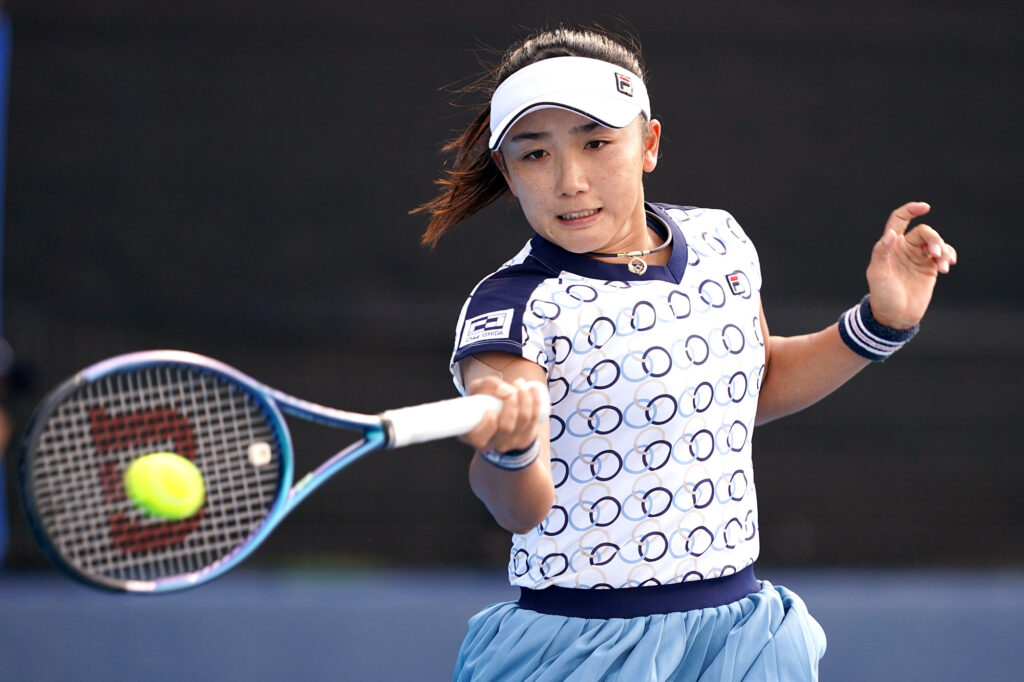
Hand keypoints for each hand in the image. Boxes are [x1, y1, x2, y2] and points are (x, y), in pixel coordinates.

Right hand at [460, 375, 541, 453]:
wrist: (497, 414)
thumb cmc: (483, 401)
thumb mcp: (477, 391)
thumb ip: (487, 385)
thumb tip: (507, 390)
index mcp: (474, 436)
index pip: (480, 438)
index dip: (488, 424)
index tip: (490, 409)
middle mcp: (492, 444)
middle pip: (506, 427)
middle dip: (511, 405)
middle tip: (511, 390)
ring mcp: (510, 443)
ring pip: (523, 422)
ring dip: (525, 399)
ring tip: (519, 383)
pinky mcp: (524, 438)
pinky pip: (534, 420)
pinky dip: (535, 402)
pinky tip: (532, 390)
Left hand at [866, 202, 956, 328]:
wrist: (895, 316)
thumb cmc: (882, 295)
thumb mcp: (878, 274)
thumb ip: (882, 253)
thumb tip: (891, 234)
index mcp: (890, 246)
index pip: (899, 220)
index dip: (910, 210)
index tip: (925, 207)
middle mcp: (905, 248)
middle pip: (924, 232)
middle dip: (933, 238)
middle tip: (936, 252)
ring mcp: (918, 257)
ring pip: (936, 242)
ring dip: (943, 249)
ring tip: (943, 265)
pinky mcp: (930, 267)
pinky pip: (943, 254)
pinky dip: (948, 256)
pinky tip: (947, 265)